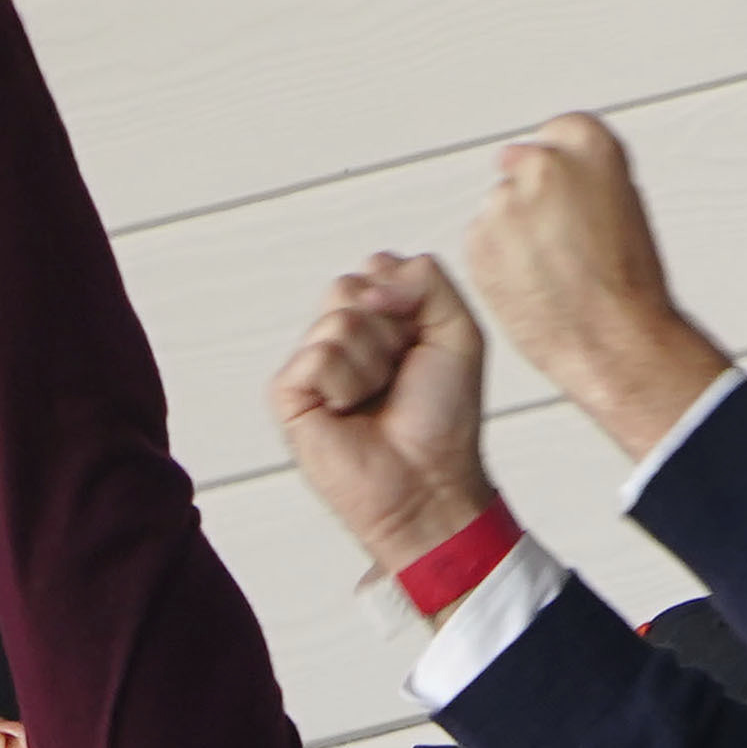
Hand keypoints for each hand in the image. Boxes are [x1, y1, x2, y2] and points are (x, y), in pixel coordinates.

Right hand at [271, 254, 499, 581]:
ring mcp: (311, 364)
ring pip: (336, 320)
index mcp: (377, 318)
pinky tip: (348, 412)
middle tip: (396, 374)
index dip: (408, 301)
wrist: (429, 480)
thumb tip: (370, 276)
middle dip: (388, 329)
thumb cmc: (443, 418)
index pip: (377, 266)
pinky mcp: (287, 393)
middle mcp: (340, 337)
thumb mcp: (458, 331)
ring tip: (375, 398)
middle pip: (349, 285)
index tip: (420, 345)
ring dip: (372, 362)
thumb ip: (428, 278)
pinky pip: (317, 356)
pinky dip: (346, 384)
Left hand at [459, 120, 733, 465]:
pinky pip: (480, 241)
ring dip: (511, 230)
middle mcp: (543, 165)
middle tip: (559, 241)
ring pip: (498, 207)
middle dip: (532, 198)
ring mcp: (505, 203)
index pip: (558, 134)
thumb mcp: (625, 203)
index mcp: (589, 145)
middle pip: (520, 167)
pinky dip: (496, 259)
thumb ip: (586, 175)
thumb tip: (553, 166)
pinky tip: (530, 284)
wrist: (613, 340)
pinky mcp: (478, 241)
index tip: (567, 192)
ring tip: (550, 269)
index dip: (561, 171)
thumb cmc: (629, 283)